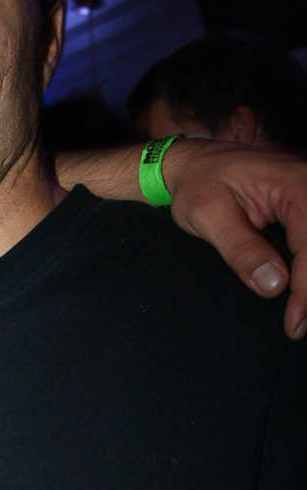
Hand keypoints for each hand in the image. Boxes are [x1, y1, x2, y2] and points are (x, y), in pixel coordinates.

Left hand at [164, 138, 306, 339]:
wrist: (194, 164)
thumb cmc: (198, 185)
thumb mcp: (209, 217)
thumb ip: (241, 250)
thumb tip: (275, 286)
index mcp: (294, 183)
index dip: (306, 289)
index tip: (295, 322)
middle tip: (299, 325)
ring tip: (300, 316)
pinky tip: (300, 294)